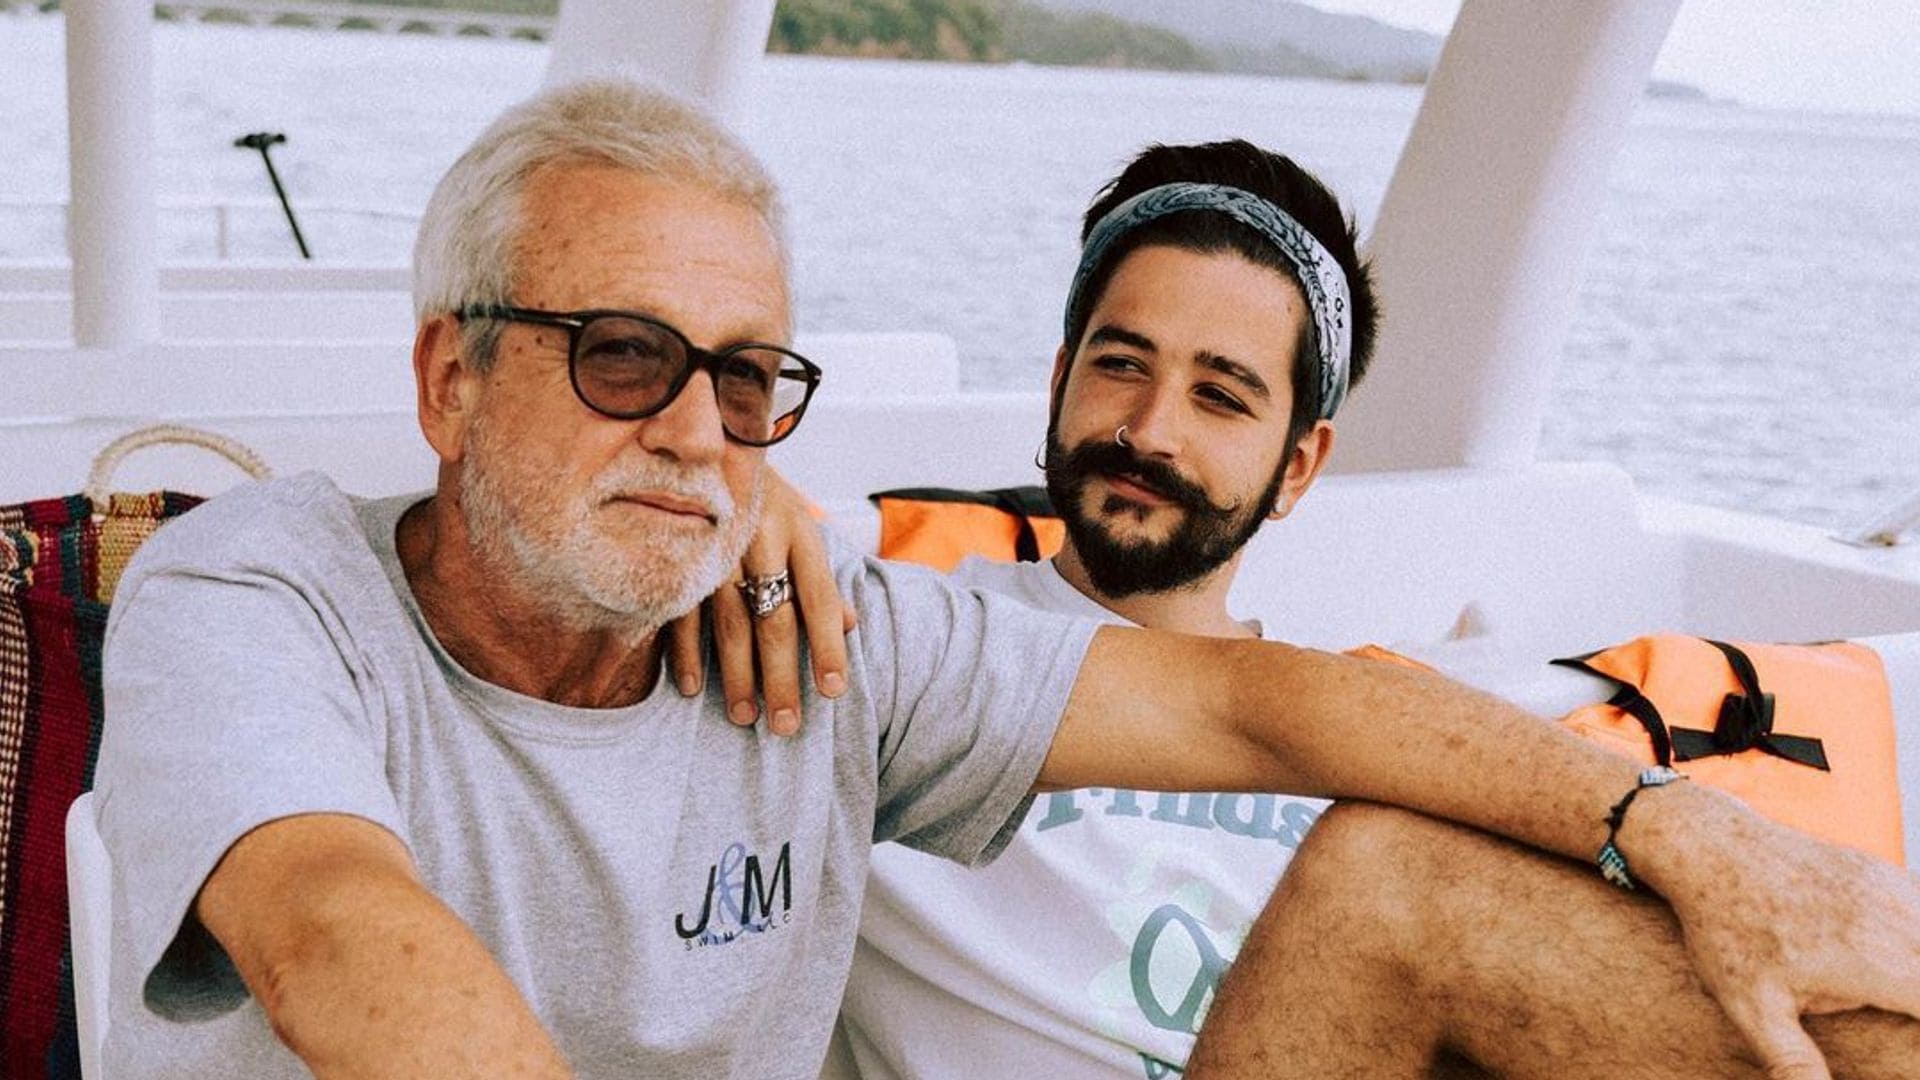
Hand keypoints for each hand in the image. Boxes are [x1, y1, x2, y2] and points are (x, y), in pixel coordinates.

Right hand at [666, 469, 853, 735]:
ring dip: (737, 674)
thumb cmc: (765, 496)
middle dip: (782, 677)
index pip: (819, 598)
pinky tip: (693, 688)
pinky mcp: (678, 552)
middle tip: (786, 726)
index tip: (834, 691)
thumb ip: (823, 575)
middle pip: (774, 619)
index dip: (827, 646)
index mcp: (798, 531)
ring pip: (729, 621)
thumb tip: (853, 625)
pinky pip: (682, 609)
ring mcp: (715, 546)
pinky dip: (686, 651)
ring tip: (746, 717)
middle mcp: (760, 539)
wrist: (709, 443)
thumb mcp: (802, 524)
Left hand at [1636, 784, 1919, 1078]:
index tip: (1909, 1036)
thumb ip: (1794, 1061)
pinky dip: (1914, 935)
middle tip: (1897, 1010)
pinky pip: (1918, 903)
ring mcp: (1891, 888)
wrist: (1707, 846)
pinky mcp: (1881, 871)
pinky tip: (1891, 957)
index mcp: (1874, 961)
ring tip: (1891, 987)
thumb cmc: (1725, 929)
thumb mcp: (1752, 1006)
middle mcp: (1895, 919)